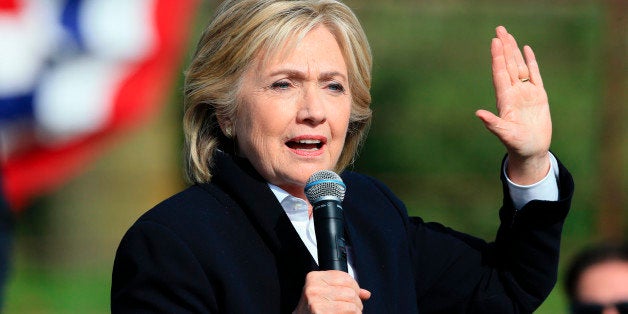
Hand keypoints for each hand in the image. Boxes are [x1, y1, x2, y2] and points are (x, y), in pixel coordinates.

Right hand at [293, 270, 370, 313]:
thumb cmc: (311, 310)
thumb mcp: (323, 294)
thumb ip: (343, 290)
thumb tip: (365, 293)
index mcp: (314, 278)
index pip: (344, 276)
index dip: (355, 286)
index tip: (356, 293)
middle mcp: (314, 288)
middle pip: (350, 291)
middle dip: (356, 301)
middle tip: (354, 308)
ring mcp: (317, 302)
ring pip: (352, 303)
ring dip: (356, 310)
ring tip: (350, 313)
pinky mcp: (321, 313)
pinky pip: (349, 311)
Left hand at [476, 26, 551, 184]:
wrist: (531, 151)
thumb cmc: (517, 145)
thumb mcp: (505, 134)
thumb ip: (493, 124)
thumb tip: (478, 114)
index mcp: (505, 100)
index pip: (500, 74)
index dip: (497, 58)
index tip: (494, 42)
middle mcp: (514, 93)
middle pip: (509, 65)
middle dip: (504, 48)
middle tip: (499, 29)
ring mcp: (526, 93)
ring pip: (520, 67)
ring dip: (514, 51)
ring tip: (508, 35)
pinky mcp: (539, 96)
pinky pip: (535, 75)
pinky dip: (531, 62)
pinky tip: (526, 50)